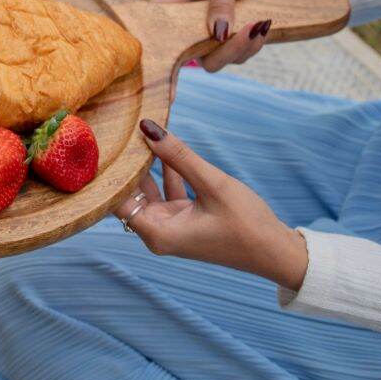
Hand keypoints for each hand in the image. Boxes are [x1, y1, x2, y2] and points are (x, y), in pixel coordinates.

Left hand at [115, 119, 307, 291]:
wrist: (276, 252)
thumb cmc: (247, 224)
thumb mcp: (212, 183)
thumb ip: (179, 156)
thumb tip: (148, 127)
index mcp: (157, 234)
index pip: (115, 201)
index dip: (108, 173)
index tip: (104, 143)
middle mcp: (157, 233)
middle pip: (129, 194)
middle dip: (126, 164)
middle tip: (119, 130)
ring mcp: (170, 225)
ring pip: (147, 190)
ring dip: (146, 164)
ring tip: (139, 132)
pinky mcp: (183, 218)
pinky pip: (166, 191)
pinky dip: (166, 171)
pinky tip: (166, 146)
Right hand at [157, 0, 268, 71]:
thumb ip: (221, 1)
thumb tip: (218, 34)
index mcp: (176, 5)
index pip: (151, 25)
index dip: (149, 41)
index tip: (160, 49)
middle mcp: (186, 29)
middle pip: (185, 56)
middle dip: (220, 52)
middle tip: (245, 32)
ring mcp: (204, 42)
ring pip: (214, 62)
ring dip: (241, 47)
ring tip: (259, 23)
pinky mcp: (224, 49)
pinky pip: (236, 58)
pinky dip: (251, 45)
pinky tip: (262, 26)